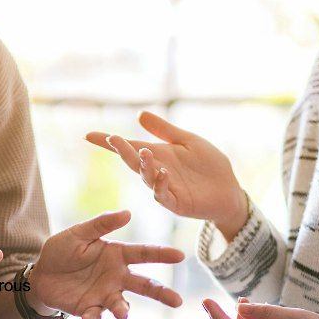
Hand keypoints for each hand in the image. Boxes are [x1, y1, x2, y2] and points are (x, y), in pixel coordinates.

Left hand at [27, 210, 183, 318]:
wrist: (41, 274)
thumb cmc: (62, 250)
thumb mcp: (79, 233)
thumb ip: (101, 224)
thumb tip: (128, 213)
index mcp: (117, 255)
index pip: (144, 254)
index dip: (162, 254)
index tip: (180, 255)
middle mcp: (117, 277)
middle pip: (145, 285)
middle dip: (162, 293)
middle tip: (178, 301)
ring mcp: (105, 295)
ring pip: (122, 305)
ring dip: (123, 310)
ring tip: (122, 315)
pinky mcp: (90, 309)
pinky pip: (96, 315)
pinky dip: (93, 318)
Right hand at [86, 111, 248, 239]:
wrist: (229, 190)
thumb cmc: (209, 165)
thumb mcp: (187, 141)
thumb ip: (164, 130)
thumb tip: (139, 115)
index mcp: (157, 155)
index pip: (129, 148)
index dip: (109, 143)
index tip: (89, 136)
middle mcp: (156, 171)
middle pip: (133, 161)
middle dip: (122, 151)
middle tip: (113, 138)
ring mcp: (164, 188)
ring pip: (146, 178)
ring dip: (143, 165)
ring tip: (144, 152)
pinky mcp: (176, 203)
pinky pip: (163, 195)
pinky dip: (160, 184)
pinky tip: (163, 172)